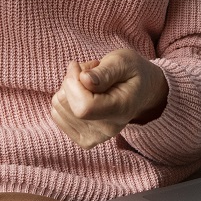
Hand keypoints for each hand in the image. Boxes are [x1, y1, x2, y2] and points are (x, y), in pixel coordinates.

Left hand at [51, 49, 168, 149]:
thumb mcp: (123, 62)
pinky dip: (66, 98)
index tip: (79, 66)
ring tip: (91, 82)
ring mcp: (94, 138)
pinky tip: (85, 93)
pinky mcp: (83, 139)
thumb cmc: (132, 72)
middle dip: (71, 80)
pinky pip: (57, 114)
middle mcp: (107, 130)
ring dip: (69, 88)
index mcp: (120, 110)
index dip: (73, 82)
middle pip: (66, 105)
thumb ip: (105, 71)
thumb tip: (84, 79)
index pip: (84, 107)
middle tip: (91, 72)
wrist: (142, 91)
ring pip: (59, 106)